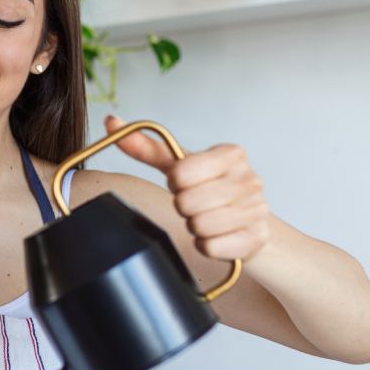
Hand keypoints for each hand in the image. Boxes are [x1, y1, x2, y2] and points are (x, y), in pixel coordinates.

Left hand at [106, 115, 270, 260]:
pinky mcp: (256, 237)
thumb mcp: (181, 165)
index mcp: (231, 154)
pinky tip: (216, 235)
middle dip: (184, 207)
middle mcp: (250, 178)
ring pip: (199, 227)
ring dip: (194, 227)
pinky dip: (206, 245)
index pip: (180, 174)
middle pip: (187, 203)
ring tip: (205, 217)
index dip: (176, 183)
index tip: (186, 183)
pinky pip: (212, 247)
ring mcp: (257, 209)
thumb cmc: (208, 187)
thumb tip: (112, 122)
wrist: (246, 218)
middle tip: (194, 204)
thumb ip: (147, 146)